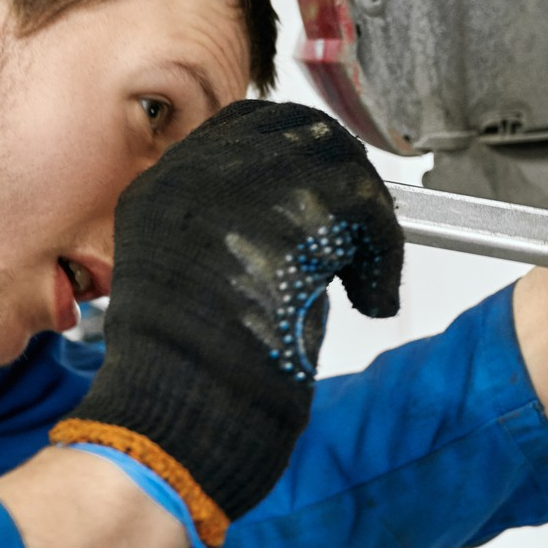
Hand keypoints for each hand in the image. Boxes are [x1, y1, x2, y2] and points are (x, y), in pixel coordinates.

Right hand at [50, 100, 401, 546]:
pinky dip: (385, 253)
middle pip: (298, 131)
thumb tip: (312, 217)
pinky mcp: (290, 211)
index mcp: (162, 189)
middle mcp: (193, 174)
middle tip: (362, 237)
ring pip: (338, 163)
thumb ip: (240, 232)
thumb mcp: (198, 283)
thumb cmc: (186, 380)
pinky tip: (372, 299)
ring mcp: (239, 187)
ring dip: (369, 221)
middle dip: (344, 179)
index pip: (246, 127)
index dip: (299, 157)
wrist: (172, 420)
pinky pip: (365, 205)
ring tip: (366, 278)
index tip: (330, 199)